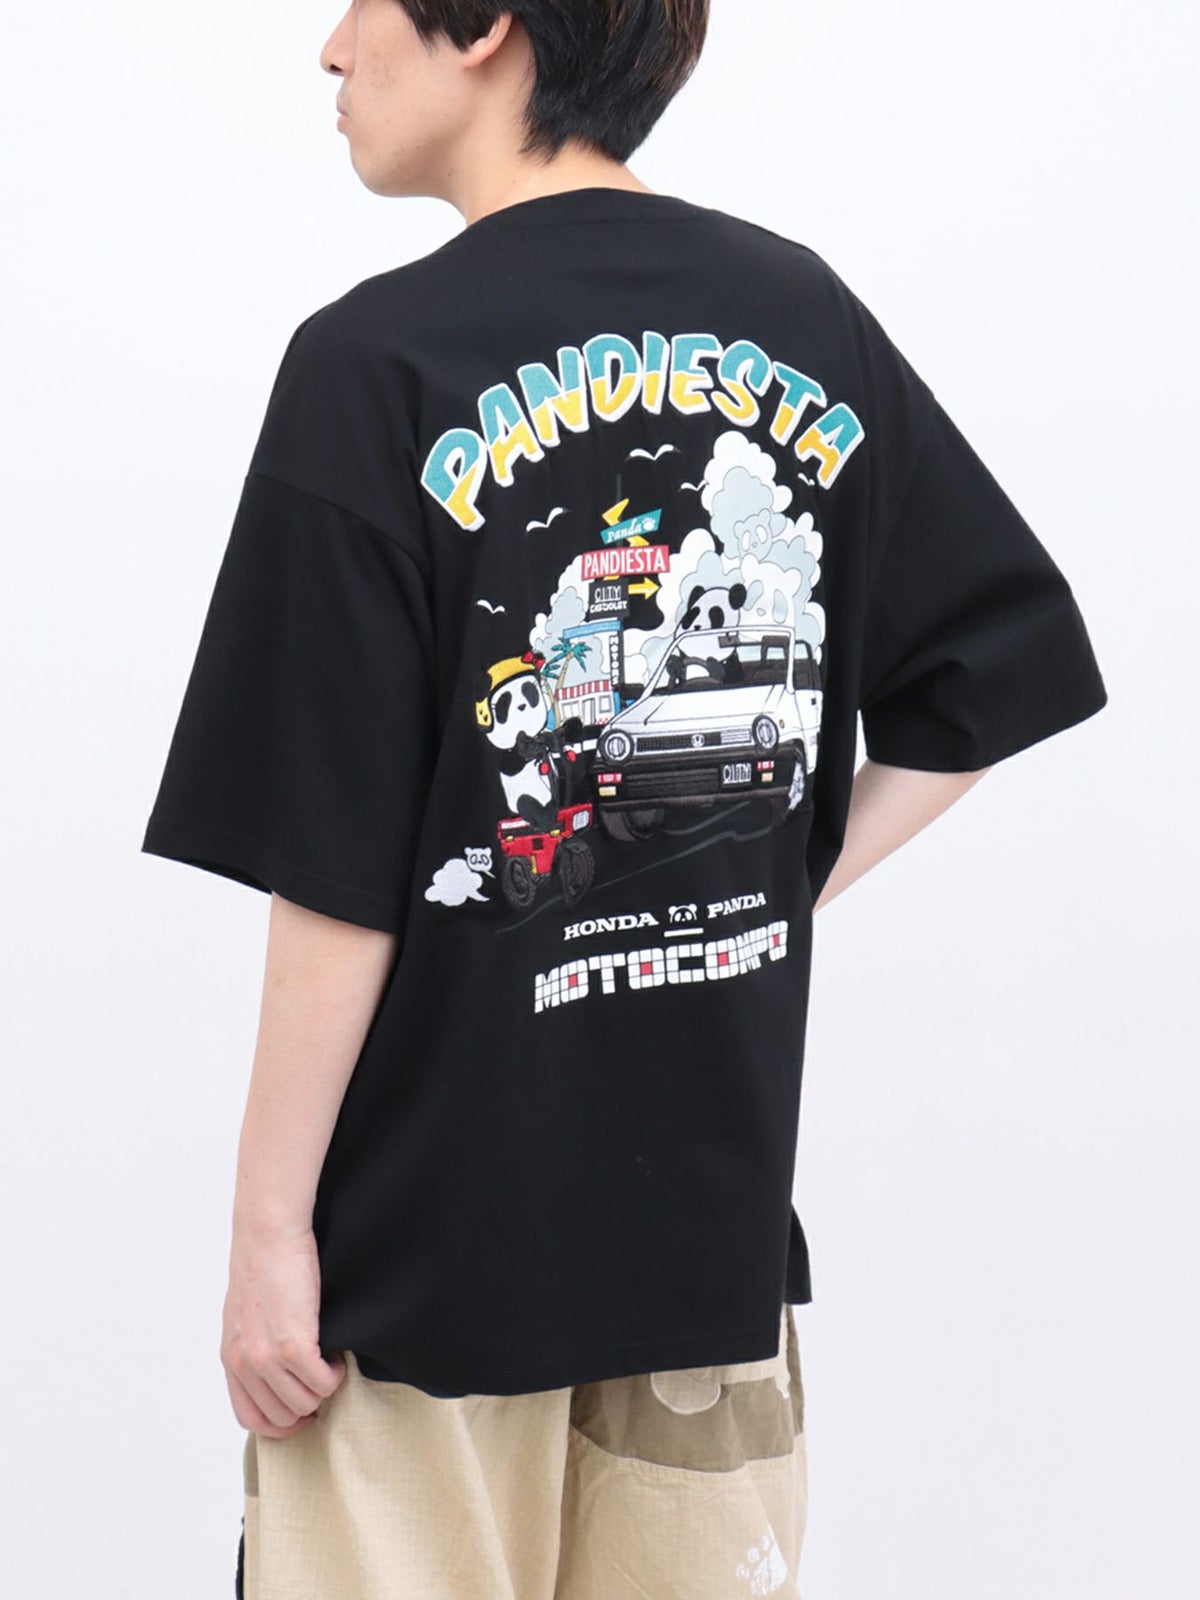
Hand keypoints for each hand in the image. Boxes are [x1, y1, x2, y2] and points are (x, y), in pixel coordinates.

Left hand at [221, 1216, 346, 1436]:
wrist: (269, 1233)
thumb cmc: (265, 1263)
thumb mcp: (247, 1315)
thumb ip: (255, 1346)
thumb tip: (278, 1372)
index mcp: (232, 1359)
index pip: (251, 1418)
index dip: (282, 1423)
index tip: (304, 1410)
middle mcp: (245, 1364)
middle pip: (283, 1417)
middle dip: (308, 1403)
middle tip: (321, 1376)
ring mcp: (267, 1358)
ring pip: (307, 1402)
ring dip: (325, 1386)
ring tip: (329, 1356)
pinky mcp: (293, 1345)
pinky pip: (324, 1382)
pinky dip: (336, 1372)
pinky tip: (336, 1350)